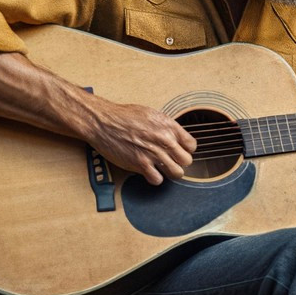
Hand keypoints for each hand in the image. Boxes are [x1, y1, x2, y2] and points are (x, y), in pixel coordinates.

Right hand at [82, 96, 196, 185]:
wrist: (103, 122)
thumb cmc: (123, 116)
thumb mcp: (151, 114)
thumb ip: (166, 127)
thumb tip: (175, 137)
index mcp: (169, 126)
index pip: (191, 145)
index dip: (185, 150)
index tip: (178, 151)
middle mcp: (165, 140)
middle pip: (187, 161)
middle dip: (178, 162)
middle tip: (169, 161)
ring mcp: (154, 153)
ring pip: (177, 173)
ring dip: (169, 172)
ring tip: (160, 168)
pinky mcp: (141, 164)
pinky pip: (158, 180)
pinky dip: (154, 178)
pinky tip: (148, 172)